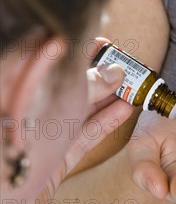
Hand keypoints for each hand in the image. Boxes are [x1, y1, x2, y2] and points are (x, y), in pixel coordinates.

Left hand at [1, 39, 132, 203]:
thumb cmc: (9, 161)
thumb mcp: (46, 116)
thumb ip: (78, 92)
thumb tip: (110, 72)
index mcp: (21, 93)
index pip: (54, 61)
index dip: (80, 49)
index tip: (104, 40)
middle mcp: (31, 112)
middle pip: (70, 86)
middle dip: (100, 74)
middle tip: (128, 64)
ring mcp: (42, 139)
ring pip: (81, 111)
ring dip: (108, 98)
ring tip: (134, 86)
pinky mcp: (54, 163)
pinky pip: (83, 137)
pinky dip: (104, 124)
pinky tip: (124, 110)